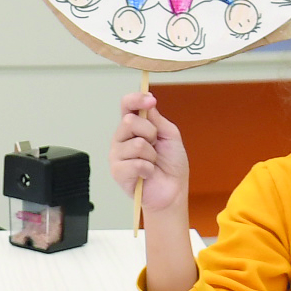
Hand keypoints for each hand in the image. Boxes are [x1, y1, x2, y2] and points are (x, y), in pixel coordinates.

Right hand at [105, 88, 191, 226]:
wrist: (173, 190)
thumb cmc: (171, 165)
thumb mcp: (169, 136)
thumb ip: (157, 119)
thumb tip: (148, 101)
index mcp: (133, 127)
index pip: (126, 106)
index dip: (136, 99)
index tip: (150, 101)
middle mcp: (122, 138)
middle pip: (129, 121)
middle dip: (150, 133)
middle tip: (155, 146)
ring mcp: (117, 155)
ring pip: (136, 144)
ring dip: (151, 155)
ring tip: (152, 163)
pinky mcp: (118, 172)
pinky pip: (135, 163)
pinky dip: (148, 169)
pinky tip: (147, 174)